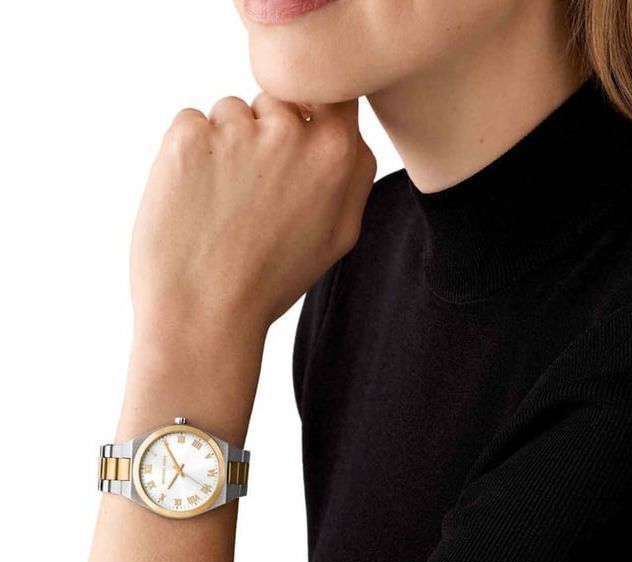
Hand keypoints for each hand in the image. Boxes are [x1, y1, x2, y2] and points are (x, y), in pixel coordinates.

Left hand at [130, 93, 376, 356]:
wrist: (206, 313)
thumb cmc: (271, 280)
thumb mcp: (338, 237)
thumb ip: (354, 175)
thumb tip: (350, 132)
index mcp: (335, 152)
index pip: (329, 89)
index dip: (307, 110)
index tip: (293, 140)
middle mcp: (290, 130)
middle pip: (275, 101)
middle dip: (264, 133)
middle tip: (253, 195)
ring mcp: (236, 130)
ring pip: (230, 113)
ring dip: (224, 146)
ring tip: (223, 206)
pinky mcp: (188, 137)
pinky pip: (191, 124)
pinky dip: (189, 154)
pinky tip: (195, 200)